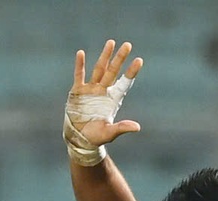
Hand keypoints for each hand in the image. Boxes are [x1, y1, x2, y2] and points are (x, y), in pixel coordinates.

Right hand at [65, 40, 144, 155]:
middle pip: (113, 71)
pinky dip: (80, 65)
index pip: (124, 82)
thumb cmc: (96, 137)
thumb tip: (137, 127)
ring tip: (111, 42)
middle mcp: (103, 91)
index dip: (131, 72)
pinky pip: (79, 76)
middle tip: (128, 45)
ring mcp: (90, 90)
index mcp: (113, 99)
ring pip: (99, 69)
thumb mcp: (109, 133)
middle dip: (120, 58)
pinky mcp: (78, 92)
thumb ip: (122, 128)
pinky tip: (81, 53)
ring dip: (104, 56)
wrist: (79, 139)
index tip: (139, 60)